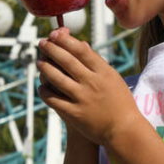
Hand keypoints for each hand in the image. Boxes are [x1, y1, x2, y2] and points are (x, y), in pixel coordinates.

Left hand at [37, 28, 139, 146]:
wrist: (124, 130)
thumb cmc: (119, 102)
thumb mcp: (112, 78)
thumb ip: (96, 62)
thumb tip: (80, 43)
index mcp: (103, 71)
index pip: (80, 50)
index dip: (65, 40)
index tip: (54, 34)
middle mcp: (92, 82)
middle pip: (66, 60)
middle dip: (51, 49)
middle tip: (42, 43)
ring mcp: (82, 98)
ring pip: (56, 78)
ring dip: (45, 68)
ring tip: (39, 62)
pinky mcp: (74, 113)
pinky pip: (53, 99)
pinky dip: (44, 91)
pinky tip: (42, 87)